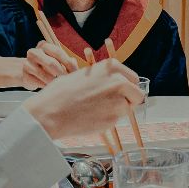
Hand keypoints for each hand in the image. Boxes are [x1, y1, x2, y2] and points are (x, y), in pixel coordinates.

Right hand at [20, 41, 76, 87]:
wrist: (28, 73)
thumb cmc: (47, 67)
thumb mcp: (58, 61)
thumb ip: (67, 61)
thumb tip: (73, 63)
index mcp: (44, 45)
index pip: (58, 52)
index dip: (68, 63)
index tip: (75, 72)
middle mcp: (34, 52)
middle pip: (51, 63)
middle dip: (62, 73)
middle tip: (68, 81)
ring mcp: (27, 63)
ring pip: (44, 74)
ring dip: (54, 82)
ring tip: (60, 85)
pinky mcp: (24, 75)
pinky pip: (38, 82)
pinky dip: (46, 86)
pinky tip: (50, 87)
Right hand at [25, 59, 142, 141]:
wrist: (50, 112)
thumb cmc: (62, 93)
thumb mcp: (85, 75)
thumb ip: (104, 78)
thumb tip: (116, 84)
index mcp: (112, 67)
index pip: (133, 79)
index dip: (127, 87)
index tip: (120, 93)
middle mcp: (119, 81)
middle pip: (137, 94)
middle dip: (128, 100)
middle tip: (111, 105)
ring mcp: (118, 100)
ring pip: (127, 109)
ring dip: (116, 111)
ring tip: (94, 109)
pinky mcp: (114, 118)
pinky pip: (116, 120)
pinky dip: (107, 120)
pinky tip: (91, 117)